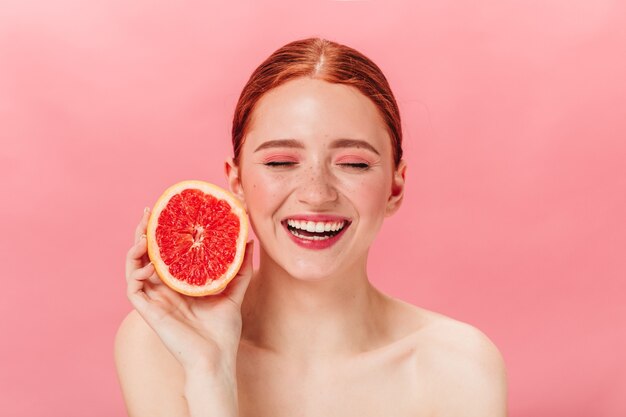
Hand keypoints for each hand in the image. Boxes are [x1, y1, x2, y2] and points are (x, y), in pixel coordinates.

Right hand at [124, 207, 253, 373]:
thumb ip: (239, 268)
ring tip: (143, 232)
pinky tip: (146, 262)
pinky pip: (133, 288)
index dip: (163, 233)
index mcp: (181, 283)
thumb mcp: (234, 292)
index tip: (167, 211)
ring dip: (135, 248)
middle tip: (148, 212)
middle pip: (147, 255)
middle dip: (144, 232)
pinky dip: (134, 271)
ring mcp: (155, 299)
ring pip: (134, 267)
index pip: (167, 252)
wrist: (216, 358)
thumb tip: (248, 241)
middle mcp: (164, 289)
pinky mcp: (149, 311)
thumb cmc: (223, 331)